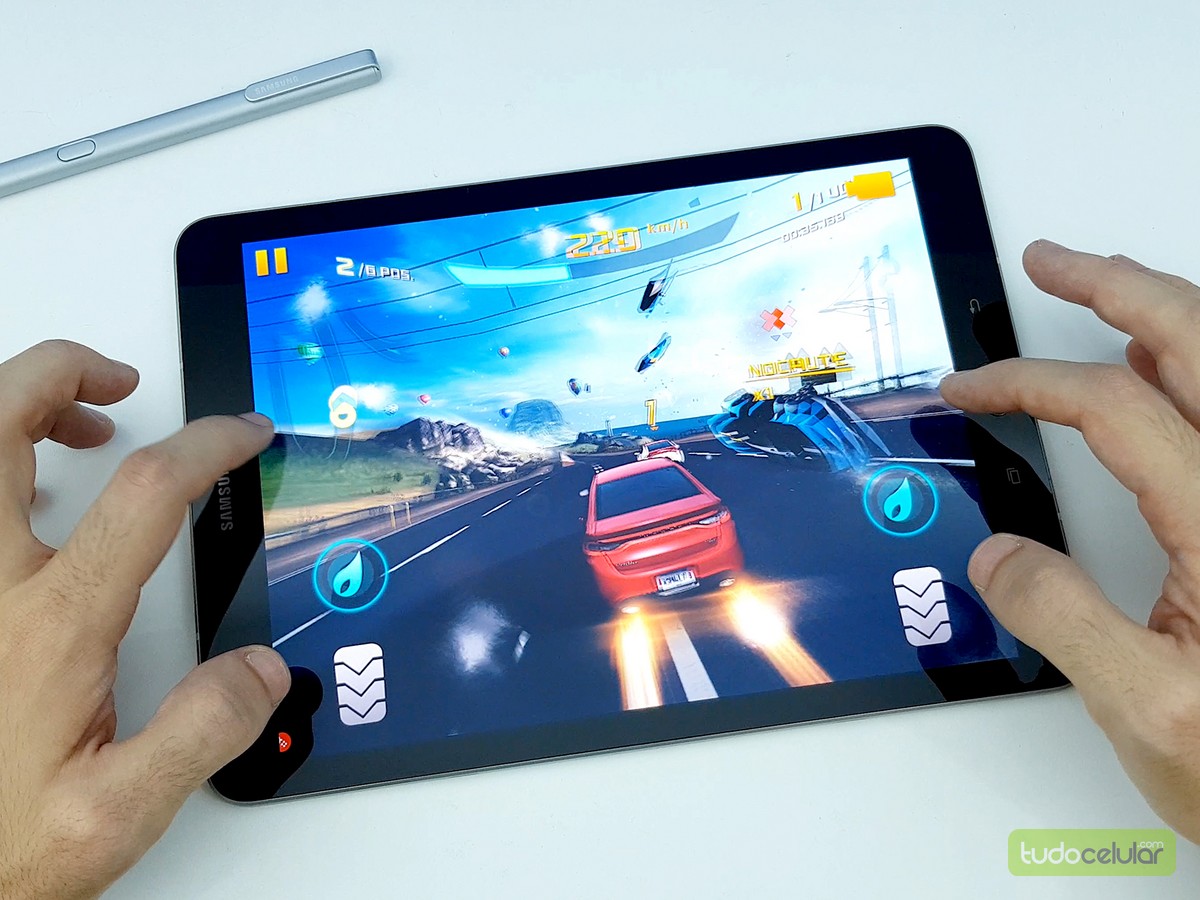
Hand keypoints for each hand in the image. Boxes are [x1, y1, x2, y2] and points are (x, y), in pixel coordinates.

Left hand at [0, 341, 289, 898]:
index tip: (241, 435)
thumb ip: (199, 736)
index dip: (206, 446)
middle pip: (1, 423)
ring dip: (15, 411)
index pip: (144, 492)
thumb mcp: (114, 815)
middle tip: (116, 380)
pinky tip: (21, 498)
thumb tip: (260, 671)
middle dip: (60, 374)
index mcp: (51, 624)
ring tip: (74, 421)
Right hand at [941, 240, 1199, 840]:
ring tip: (1101, 288)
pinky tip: (1166, 362)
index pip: (1117, 408)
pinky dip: (1196, 359)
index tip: (972, 388)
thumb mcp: (1149, 714)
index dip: (1031, 383)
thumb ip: (1062, 622)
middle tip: (1051, 261)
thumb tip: (999, 556)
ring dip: (1162, 307)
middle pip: (1196, 341)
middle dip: (1114, 284)